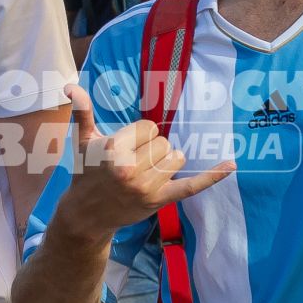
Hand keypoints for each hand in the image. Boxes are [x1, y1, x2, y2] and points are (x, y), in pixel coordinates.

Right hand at [59, 84, 233, 238]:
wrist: (85, 215)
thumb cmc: (86, 172)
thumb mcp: (82, 141)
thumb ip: (82, 111)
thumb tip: (71, 86)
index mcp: (114, 149)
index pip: (148, 128)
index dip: (138, 135)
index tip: (124, 149)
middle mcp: (130, 169)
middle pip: (164, 143)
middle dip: (150, 150)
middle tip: (131, 164)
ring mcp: (146, 187)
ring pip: (177, 158)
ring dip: (165, 162)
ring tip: (145, 173)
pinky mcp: (159, 201)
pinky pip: (191, 185)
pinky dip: (212, 176)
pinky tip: (231, 164)